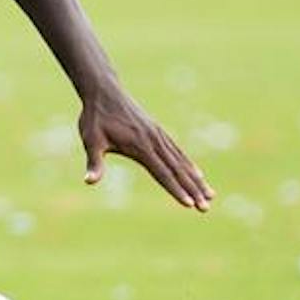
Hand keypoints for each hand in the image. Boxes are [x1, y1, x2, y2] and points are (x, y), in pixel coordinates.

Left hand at [79, 82, 214, 209]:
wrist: (104, 92)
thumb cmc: (95, 118)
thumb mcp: (91, 140)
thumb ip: (94, 162)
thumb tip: (88, 181)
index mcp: (140, 146)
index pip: (162, 173)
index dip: (175, 190)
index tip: (189, 204)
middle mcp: (154, 141)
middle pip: (177, 170)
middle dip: (193, 190)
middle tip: (206, 208)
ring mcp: (158, 135)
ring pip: (181, 161)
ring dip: (196, 180)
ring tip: (211, 195)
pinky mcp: (158, 131)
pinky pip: (177, 151)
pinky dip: (189, 164)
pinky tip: (197, 174)